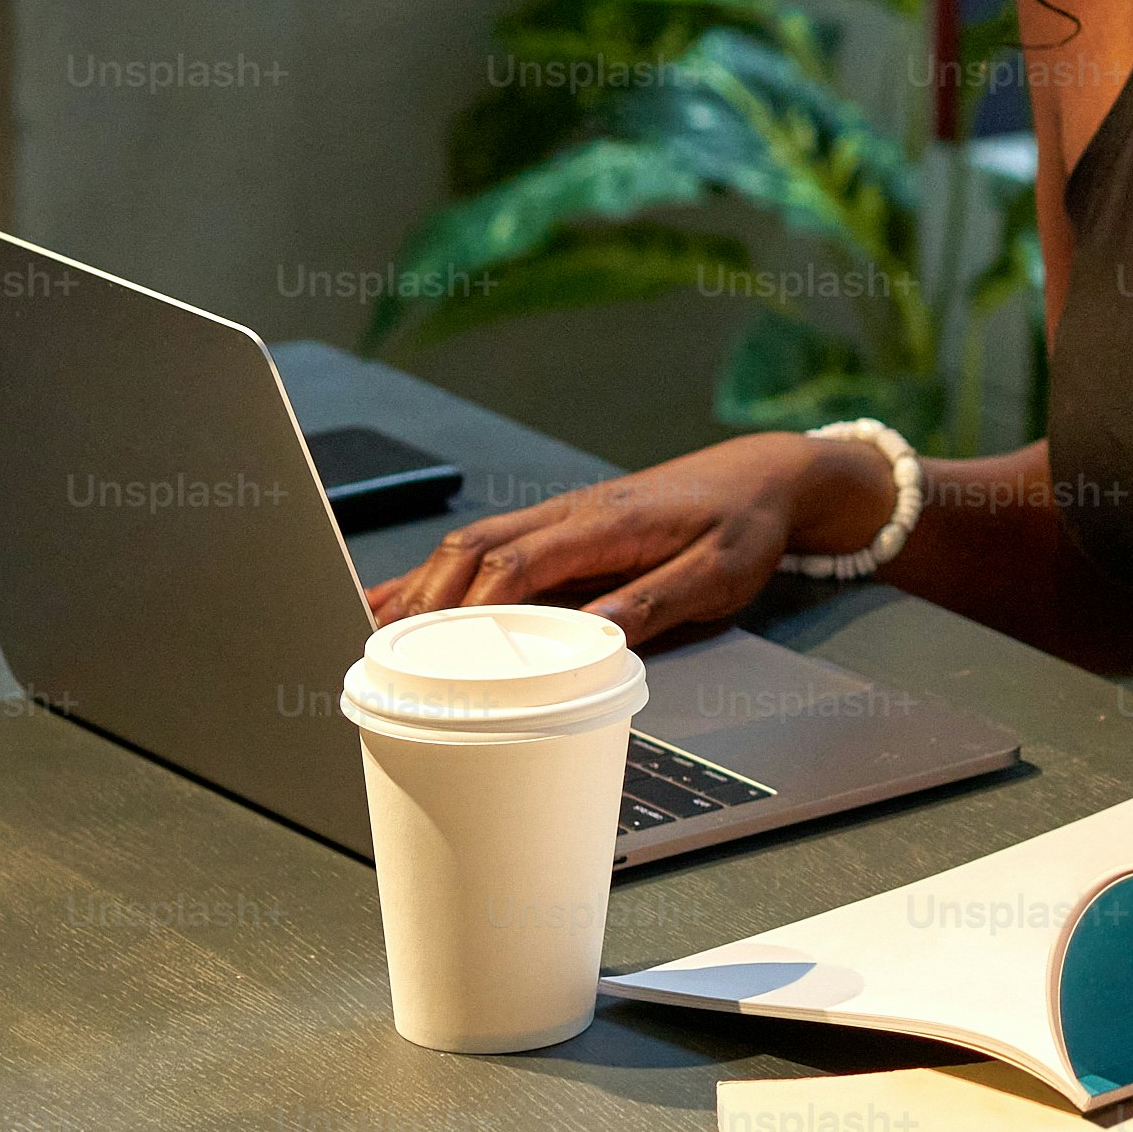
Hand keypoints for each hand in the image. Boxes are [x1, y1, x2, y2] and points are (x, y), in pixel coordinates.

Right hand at [360, 433, 894, 645]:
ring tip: (372, 634)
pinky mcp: (559, 528)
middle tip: (385, 653)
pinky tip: (403, 600)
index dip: (475, 604)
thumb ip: (658, 602)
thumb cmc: (743, 527)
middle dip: (427, 600)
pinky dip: (440, 574)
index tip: (443, 646)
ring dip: (422, 586)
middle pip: (475, 551)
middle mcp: (569, 515)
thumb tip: (596, 632)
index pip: (519, 561)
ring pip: (470, 546)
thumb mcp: (719, 574)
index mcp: (605, 525)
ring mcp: (558, 518)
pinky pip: (487, 548)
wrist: (760, 478)